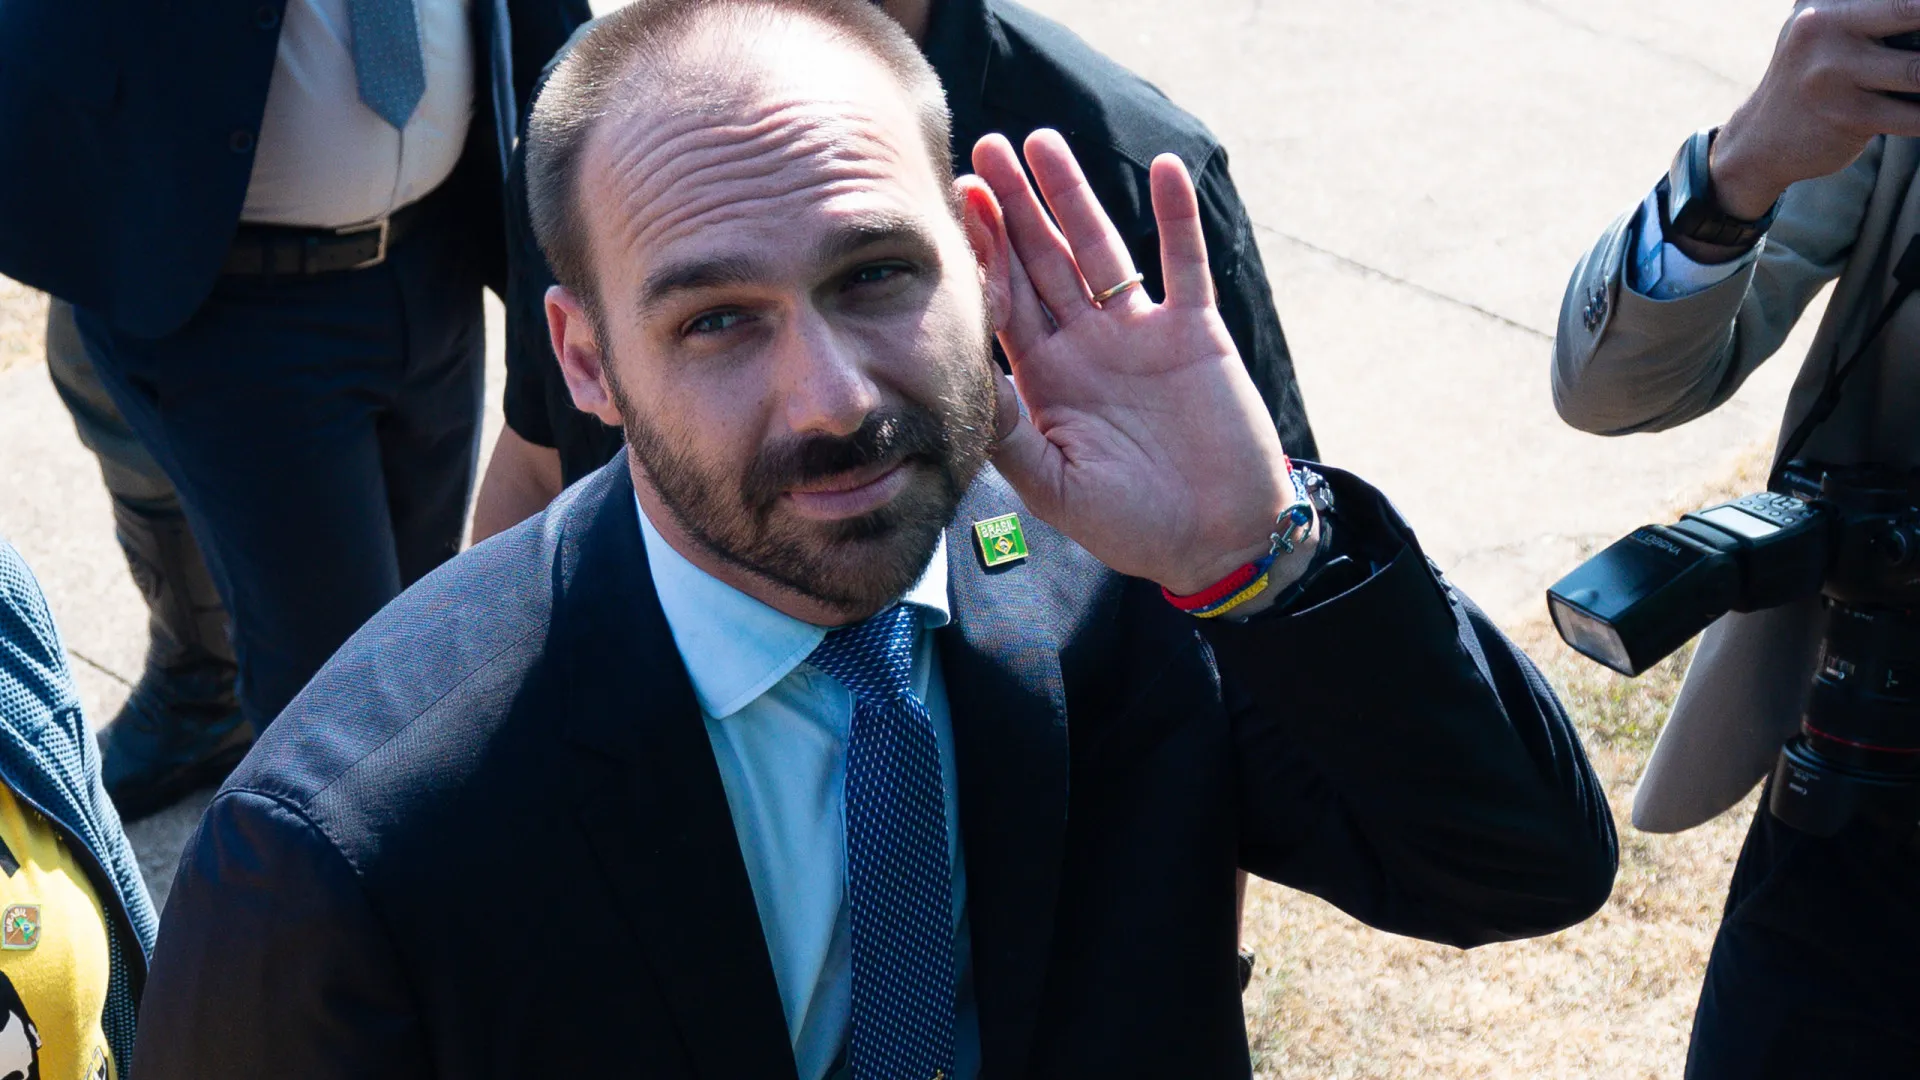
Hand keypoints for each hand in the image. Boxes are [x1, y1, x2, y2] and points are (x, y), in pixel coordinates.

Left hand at [966, 130, 1296, 596]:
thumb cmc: (1131, 524)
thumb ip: (1010, 436)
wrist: (1215, 540)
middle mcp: (1086, 345)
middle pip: (1042, 261)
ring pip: (1100, 249)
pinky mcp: (1195, 332)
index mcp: (1045, 379)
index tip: (956, 209)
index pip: (1004, 304)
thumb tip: (963, 382)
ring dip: (1073, 196)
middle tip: (982, 153)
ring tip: (1043, 141)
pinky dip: (1177, 218)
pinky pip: (1184, 264)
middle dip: (1013, 208)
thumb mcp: (1055, 488)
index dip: (982, 256)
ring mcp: (1140, 333)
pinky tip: (1166, 168)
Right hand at [1711, 0, 1919, 220]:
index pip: (1898, 2)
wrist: (1761, 140)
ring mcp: (1832, 76)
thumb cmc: (1810, 77)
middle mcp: (1823, 33)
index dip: (1918, 11)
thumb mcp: (1822, 30)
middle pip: (1914, 16)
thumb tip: (1915, 13)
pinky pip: (1913, 116)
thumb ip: (1864, 14)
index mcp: (1823, 7)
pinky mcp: (1847, 117)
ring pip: (1917, 71)